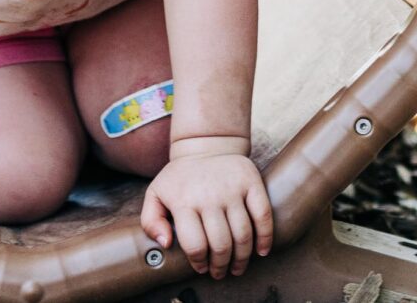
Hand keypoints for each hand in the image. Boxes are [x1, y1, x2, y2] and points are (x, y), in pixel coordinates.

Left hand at [141, 148, 272, 278]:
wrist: (206, 145)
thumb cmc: (180, 178)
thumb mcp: (156, 194)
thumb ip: (151, 221)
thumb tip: (166, 243)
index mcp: (184, 201)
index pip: (195, 245)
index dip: (199, 262)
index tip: (202, 268)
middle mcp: (209, 196)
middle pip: (221, 244)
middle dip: (221, 265)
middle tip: (220, 272)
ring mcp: (232, 189)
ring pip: (243, 234)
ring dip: (242, 258)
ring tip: (237, 267)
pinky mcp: (251, 181)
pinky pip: (263, 214)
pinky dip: (265, 237)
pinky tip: (261, 250)